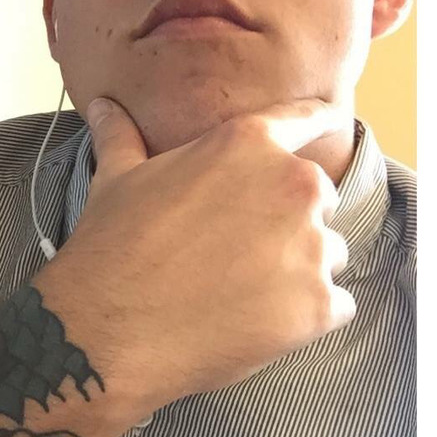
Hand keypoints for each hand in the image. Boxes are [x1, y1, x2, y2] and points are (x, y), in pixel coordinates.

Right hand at [31, 96, 354, 415]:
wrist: (109, 331)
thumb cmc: (112, 249)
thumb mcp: (115, 180)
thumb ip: (122, 136)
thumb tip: (101, 105)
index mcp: (247, 145)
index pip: (305, 118)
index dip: (317, 120)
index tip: (330, 119)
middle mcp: (292, 186)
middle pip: (318, 200)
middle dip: (288, 222)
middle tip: (237, 253)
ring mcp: (312, 248)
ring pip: (329, 255)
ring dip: (298, 273)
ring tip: (241, 293)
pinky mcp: (319, 305)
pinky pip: (335, 306)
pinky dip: (305, 317)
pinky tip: (256, 324)